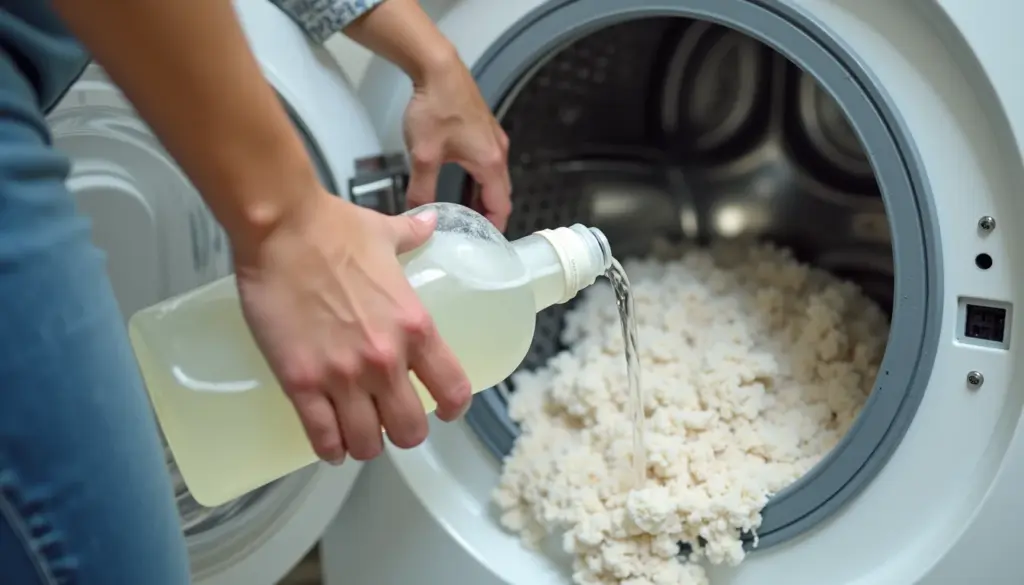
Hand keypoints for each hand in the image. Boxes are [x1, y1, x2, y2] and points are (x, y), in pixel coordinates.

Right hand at [233, 192, 471, 462]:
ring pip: (367, 444)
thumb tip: (430, 223)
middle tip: (389, 421)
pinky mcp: (300, 383)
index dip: (451, 408)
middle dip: (402, 432)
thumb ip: (412, 236)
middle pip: (410, 431)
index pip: (452, 390)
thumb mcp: (386, 233)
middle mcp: (385, 360)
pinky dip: (329, 448)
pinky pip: (322, 438)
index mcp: (415, 327)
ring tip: (357, 433)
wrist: (280, 227)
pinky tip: (330, 444)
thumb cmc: (333, 228)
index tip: (441, 410)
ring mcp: (342, 376)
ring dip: (364, 444)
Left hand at [402, 54, 512, 230]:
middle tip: (467, 236)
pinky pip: (484, 164)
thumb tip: (414, 214)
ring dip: (478, 198)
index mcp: (490, 164)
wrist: (437, 67)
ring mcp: (492, 139)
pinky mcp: (482, 129)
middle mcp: (498, 153)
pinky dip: (475, 181)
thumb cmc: (435, 109)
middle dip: (485, 216)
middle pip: (499, 194)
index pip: (500, 207)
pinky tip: (457, 187)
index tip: (481, 246)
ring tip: (460, 217)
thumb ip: (421, 190)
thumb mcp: (424, 156)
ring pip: (491, 179)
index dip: (493, 229)